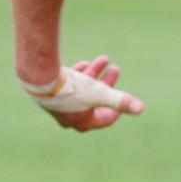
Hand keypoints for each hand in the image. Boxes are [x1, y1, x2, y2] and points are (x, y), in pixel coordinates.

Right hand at [26, 55, 143, 131]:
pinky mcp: (50, 92)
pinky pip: (70, 85)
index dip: (117, 108)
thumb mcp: (100, 94)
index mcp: (81, 122)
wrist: (39, 77)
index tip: (123, 96)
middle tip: (116, 68)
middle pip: (96, 101)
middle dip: (108, 84)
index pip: (105, 119)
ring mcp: (59, 104)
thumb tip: (141, 109)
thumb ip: (120, 101)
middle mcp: (69, 117)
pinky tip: (86, 63)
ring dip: (95, 74)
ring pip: (83, 89)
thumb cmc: (71, 88)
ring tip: (104, 59)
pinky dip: (80, 74)